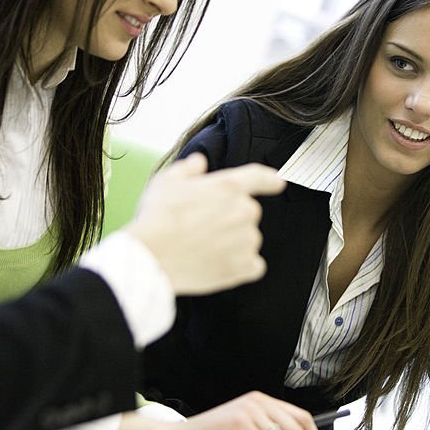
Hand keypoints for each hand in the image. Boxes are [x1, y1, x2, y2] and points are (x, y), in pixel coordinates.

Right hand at [123, 153, 285, 294]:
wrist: (151, 258)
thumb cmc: (156, 218)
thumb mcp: (166, 183)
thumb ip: (188, 169)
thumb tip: (199, 162)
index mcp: (228, 187)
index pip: (258, 177)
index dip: (269, 179)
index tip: (278, 183)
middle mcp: (244, 211)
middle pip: (248, 213)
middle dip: (231, 219)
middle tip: (203, 228)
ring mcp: (247, 240)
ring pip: (249, 239)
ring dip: (234, 243)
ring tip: (204, 248)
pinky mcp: (244, 266)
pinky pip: (253, 265)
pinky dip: (240, 267)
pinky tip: (218, 265)